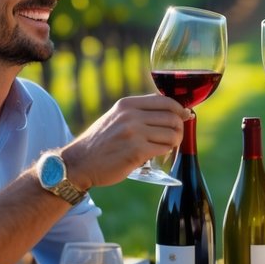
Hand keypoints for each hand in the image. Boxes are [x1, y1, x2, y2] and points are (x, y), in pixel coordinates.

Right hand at [59, 94, 189, 188]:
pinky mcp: (136, 151)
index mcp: (127, 104)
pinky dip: (165, 152)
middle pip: (172, 117)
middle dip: (179, 128)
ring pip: (171, 133)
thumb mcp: (116, 118)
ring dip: (174, 142)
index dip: (179, 109)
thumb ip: (138, 112)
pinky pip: (163, 148)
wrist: (79, 163)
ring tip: (168, 146)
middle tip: (176, 137)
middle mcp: (131, 115)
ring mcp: (134, 132)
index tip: (185, 116)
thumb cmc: (101, 143)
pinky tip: (158, 154)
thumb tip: (170, 110)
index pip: (165, 100)